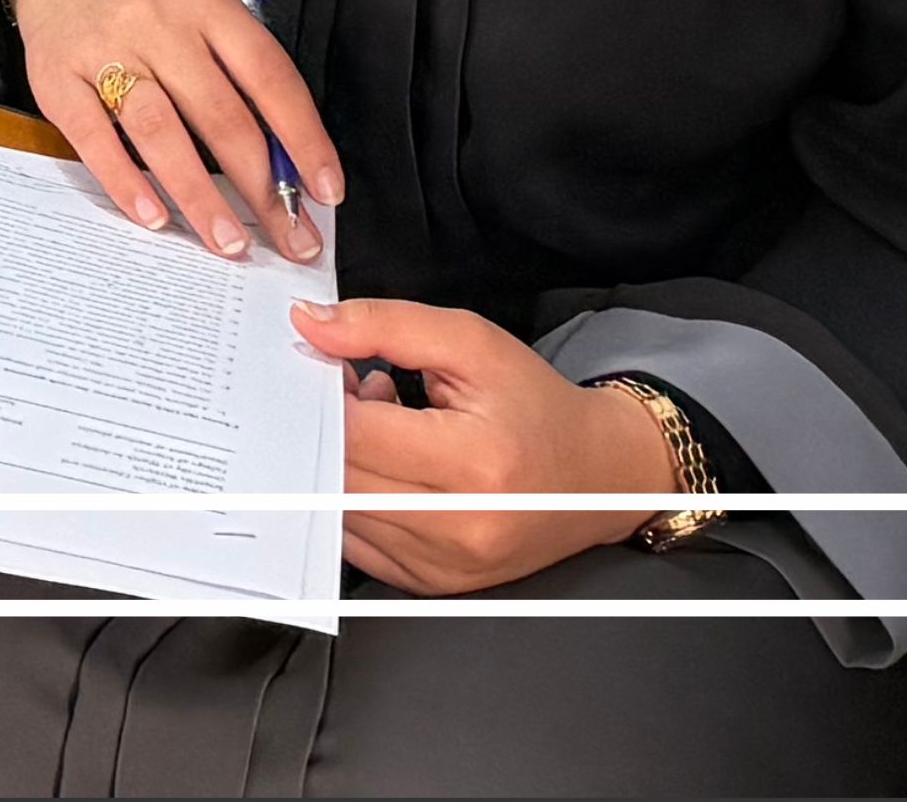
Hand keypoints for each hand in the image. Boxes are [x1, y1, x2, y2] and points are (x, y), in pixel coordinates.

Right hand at [0, 0, 336, 263]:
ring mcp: (104, 50)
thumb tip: (286, 164)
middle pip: (220, 114)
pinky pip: (95, 139)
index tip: (326, 191)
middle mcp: (158, 24)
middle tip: (289, 239)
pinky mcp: (57, 79)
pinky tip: (154, 217)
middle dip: (261, 188)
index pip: (269, 76)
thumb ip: (241, 74)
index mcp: (207, 4)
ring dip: (199, 195)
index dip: (303, 138)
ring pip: (160, 131)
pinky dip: (126, 183)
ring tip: (227, 241)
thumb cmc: (151, 5)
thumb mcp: (206, 13)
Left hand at [304, 298, 668, 593]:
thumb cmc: (537, 408)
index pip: (356, 434)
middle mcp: (459, 526)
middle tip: (350, 393)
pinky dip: (354, 501)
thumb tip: (310, 323)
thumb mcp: (472, 343)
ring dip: (339, 465)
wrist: (596, 476)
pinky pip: (356, 543)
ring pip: (339, 512)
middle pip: (339, 476)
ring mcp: (444, 564)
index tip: (329, 369)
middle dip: (327, 428)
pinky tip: (388, 468)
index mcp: (474, 463)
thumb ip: (385, 325)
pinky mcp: (433, 583)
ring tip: (381, 428)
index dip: (325, 396)